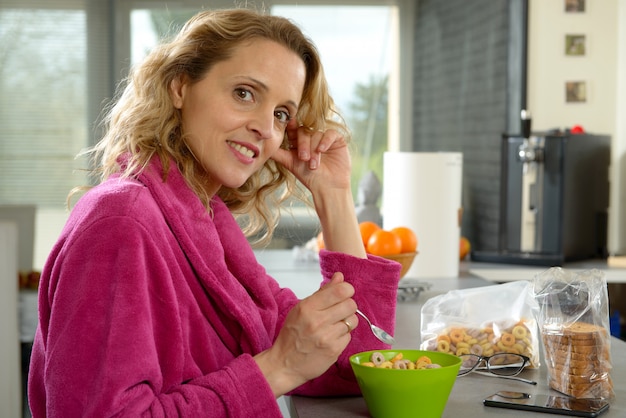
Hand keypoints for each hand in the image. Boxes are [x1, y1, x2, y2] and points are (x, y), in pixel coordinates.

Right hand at [254, 272, 357, 396]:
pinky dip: (343, 336)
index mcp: (308, 307)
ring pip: (352, 320)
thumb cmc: (291, 335)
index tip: (344, 293)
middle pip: (351, 304)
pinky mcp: (334, 351)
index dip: (347, 290)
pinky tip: (332, 338)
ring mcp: (327, 337)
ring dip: (347, 321)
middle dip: (348, 305)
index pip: (340, 291)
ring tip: (334, 325)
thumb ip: (322, 292)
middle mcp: (318, 321)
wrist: (284, 364)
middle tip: (340, 310)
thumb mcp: (301, 309)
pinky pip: (349, 336)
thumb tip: (340, 277)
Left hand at [271, 119, 351, 194]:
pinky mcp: (336, 140)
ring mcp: (324, 138)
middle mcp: (312, 138)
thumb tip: (261, 146)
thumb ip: (277, 153)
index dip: (290, 126)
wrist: (328, 187)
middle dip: (303, 145)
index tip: (289, 123)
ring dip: (314, 150)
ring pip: (316, 134)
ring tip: (313, 164)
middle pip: (304, 132)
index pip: (293, 130)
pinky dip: (325, 141)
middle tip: (303, 158)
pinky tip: (322, 150)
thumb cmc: (310, 177)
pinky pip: (330, 134)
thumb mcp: (290, 163)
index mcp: (299, 142)